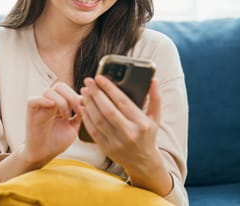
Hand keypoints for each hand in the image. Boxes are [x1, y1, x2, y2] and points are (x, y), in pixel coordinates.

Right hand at [22, 81, 82, 166]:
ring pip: (49, 91)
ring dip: (61, 102)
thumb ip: (79, 115)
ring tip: (66, 116)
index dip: (78, 96)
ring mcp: (40, 106)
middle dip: (71, 96)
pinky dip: (43, 100)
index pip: (68, 89)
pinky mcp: (30, 112)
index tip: (83, 109)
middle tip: (76, 110)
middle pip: (60, 86)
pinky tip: (52, 107)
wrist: (44, 154)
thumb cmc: (57, 142)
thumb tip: (86, 102)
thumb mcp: (73, 127)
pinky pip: (33, 100)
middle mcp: (49, 102)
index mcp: (59, 104)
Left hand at [80, 75, 169, 192]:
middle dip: (96, 94)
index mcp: (141, 123)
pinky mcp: (107, 148)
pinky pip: (94, 131)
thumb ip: (155, 98)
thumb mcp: (155, 118)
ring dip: (89, 104)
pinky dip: (87, 118)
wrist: (143, 162)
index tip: (99, 78)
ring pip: (99, 120)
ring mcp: (117, 142)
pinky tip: (84, 107)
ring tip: (84, 92)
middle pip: (108, 110)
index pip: (123, 102)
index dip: (109, 88)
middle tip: (88, 82)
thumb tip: (154, 80)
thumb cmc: (147, 135)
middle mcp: (129, 133)